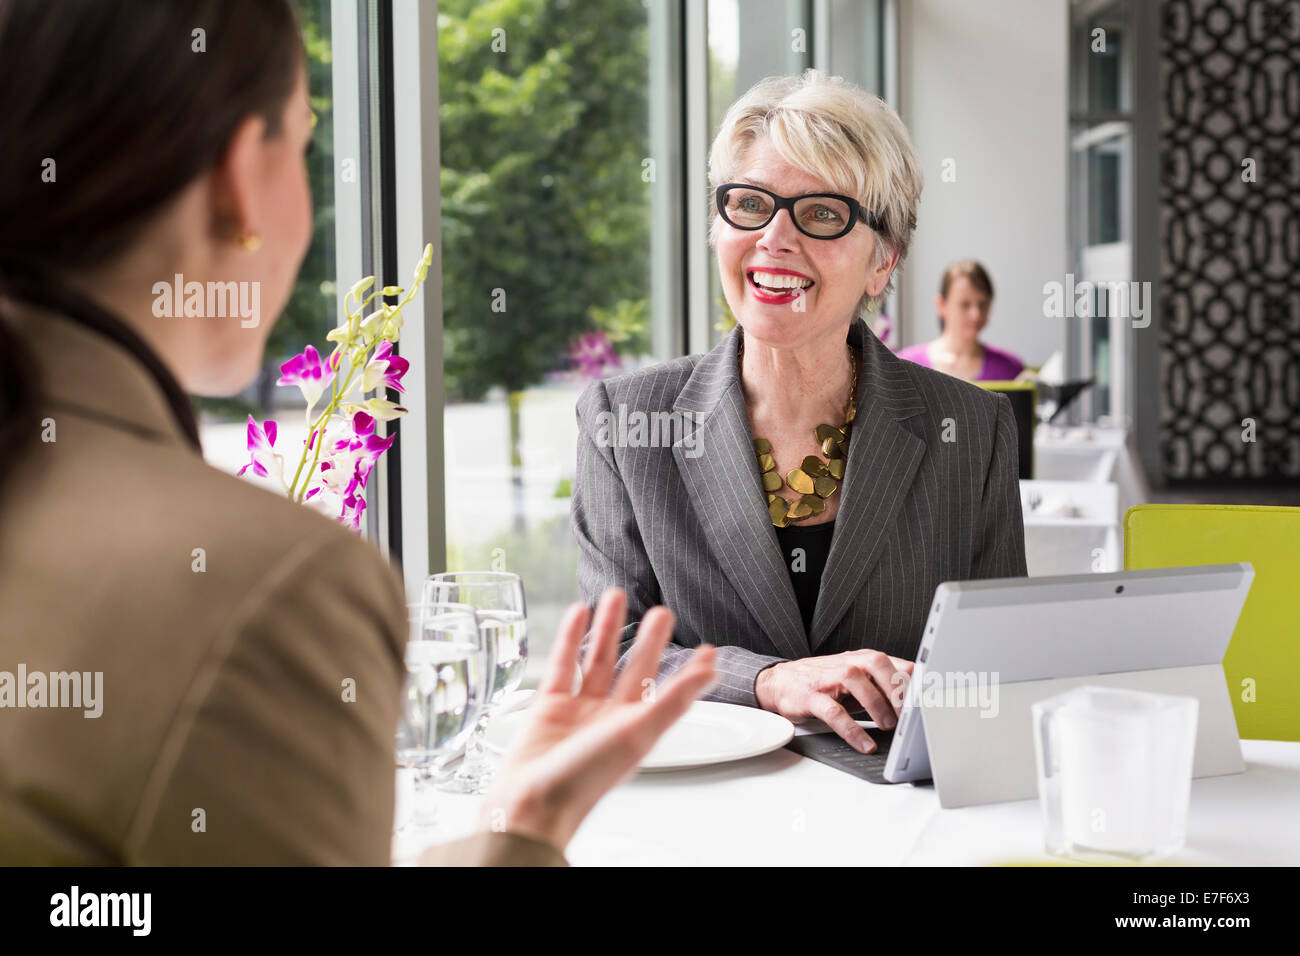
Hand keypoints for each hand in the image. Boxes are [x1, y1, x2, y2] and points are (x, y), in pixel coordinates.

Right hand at [473, 588, 716, 851]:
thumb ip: (675, 699)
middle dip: (648, 640)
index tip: (705, 646)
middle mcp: (610, 718)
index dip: (687, 668)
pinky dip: (571, 638)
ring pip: (598, 660)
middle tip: (661, 611)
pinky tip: (579, 613)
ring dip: (608, 628)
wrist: (531, 802)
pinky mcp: (548, 706)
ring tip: (616, 595)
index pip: (669, 688)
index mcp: (637, 727)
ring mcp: (579, 711)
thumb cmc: (586, 777)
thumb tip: (711, 673)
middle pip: (634, 669)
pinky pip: (563, 664)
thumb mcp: (639, 732)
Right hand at [754, 649, 913, 753]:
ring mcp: (829, 678)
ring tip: (891, 727)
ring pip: (857, 683)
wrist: (780, 682)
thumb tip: (919, 704)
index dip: (916, 681)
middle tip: (912, 713)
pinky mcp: (812, 697)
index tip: (931, 702)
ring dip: (878, 706)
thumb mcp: (858, 681)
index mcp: (864, 659)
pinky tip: (865, 744)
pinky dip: (852, 730)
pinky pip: (834, 713)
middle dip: (898, 688)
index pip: (897, 663)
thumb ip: (883, 687)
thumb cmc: (825, 682)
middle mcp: (848, 663)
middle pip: (879, 664)